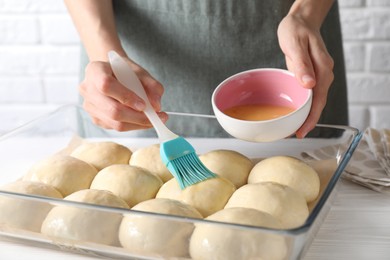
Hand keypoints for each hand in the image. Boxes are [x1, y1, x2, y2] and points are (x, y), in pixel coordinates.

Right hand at [79, 59, 167, 130]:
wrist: (111, 74)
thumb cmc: (124, 71)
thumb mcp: (140, 72)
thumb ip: (151, 85)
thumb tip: (157, 105)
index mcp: (95, 70)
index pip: (106, 85)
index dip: (126, 97)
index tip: (144, 104)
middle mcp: (87, 89)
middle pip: (112, 109)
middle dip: (138, 117)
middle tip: (158, 116)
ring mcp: (89, 106)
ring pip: (115, 123)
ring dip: (138, 124)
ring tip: (155, 119)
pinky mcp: (95, 118)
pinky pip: (115, 127)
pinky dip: (133, 125)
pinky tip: (143, 120)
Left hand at [277, 13, 333, 137]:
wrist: (301, 21)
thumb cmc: (296, 30)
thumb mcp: (295, 44)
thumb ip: (302, 64)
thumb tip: (309, 85)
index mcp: (322, 68)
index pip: (319, 99)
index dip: (311, 117)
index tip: (303, 130)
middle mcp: (324, 74)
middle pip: (318, 103)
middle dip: (308, 121)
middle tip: (296, 134)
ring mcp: (318, 76)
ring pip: (314, 100)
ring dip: (305, 115)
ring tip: (294, 128)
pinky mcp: (311, 75)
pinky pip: (309, 94)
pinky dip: (302, 105)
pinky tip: (294, 112)